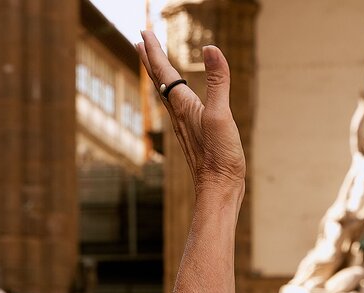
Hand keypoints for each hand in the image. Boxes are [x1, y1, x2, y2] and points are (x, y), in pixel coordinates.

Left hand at [137, 31, 245, 193]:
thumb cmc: (220, 156)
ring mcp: (186, 127)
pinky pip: (178, 108)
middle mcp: (180, 115)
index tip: (144, 32)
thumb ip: (218, 82)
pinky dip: (173, 94)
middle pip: (160, 82)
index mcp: (184, 107)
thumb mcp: (222, 115)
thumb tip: (211, 48)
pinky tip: (180, 99)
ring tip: (155, 64)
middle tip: (142, 40)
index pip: (164, 73)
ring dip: (160, 76)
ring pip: (167, 95)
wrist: (219, 189)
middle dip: (151, 60)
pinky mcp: (194, 136)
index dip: (154, 51)